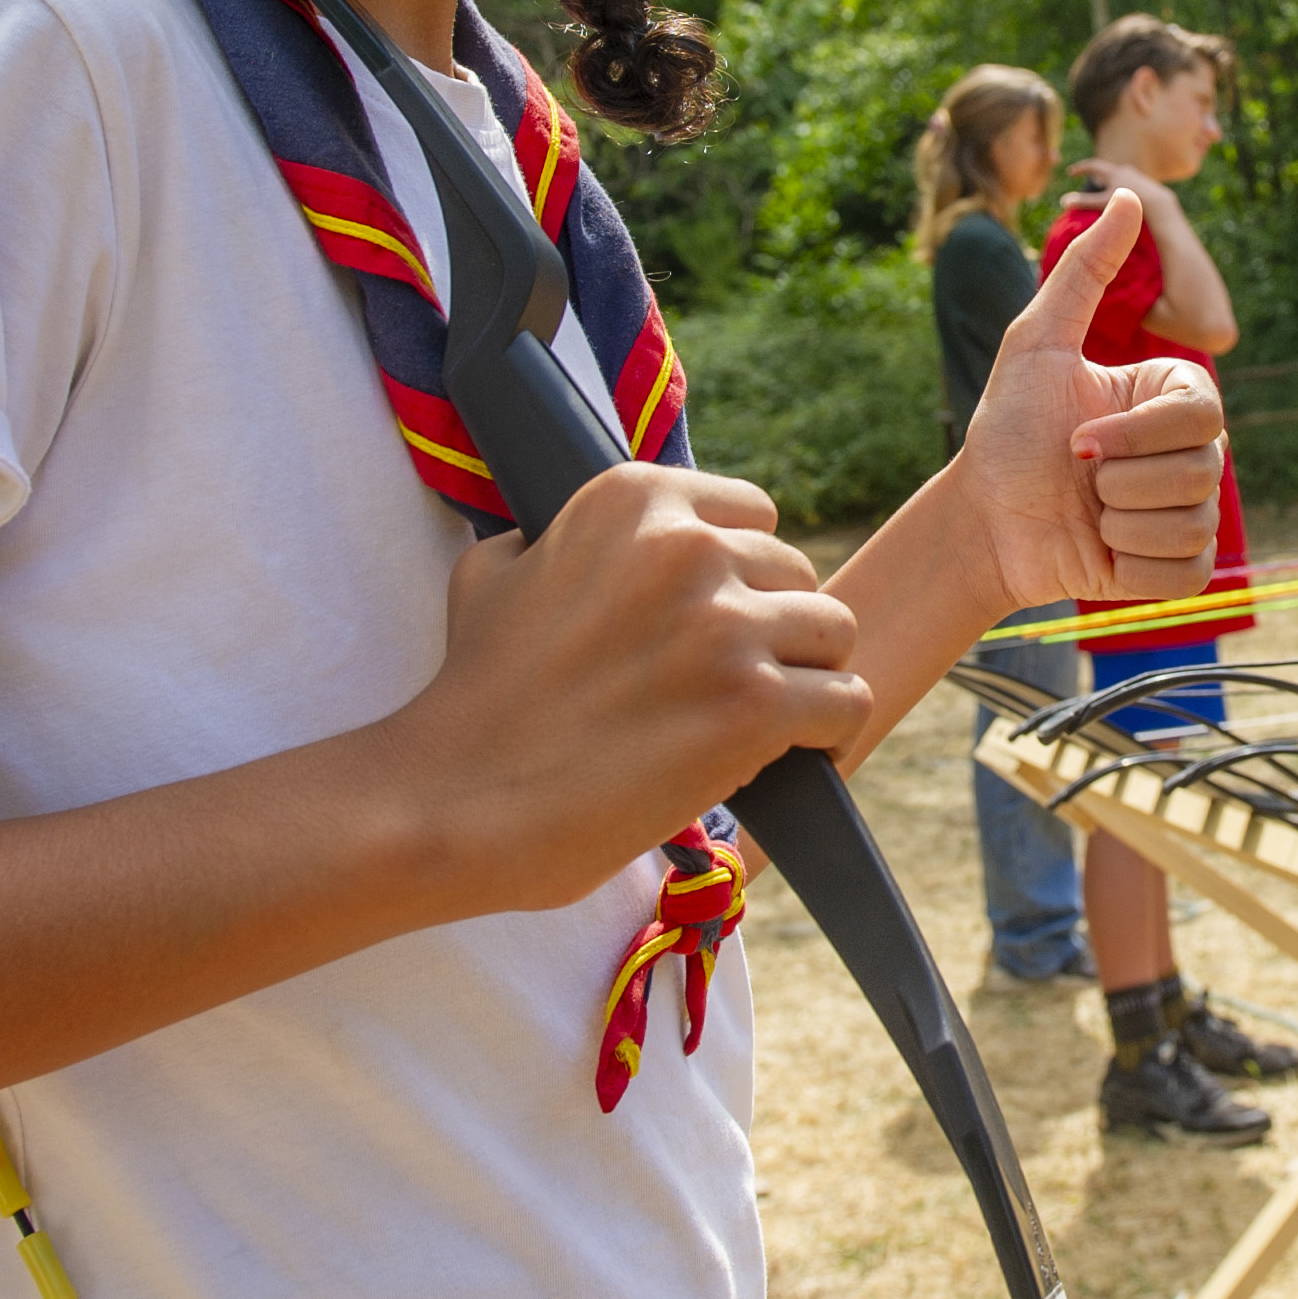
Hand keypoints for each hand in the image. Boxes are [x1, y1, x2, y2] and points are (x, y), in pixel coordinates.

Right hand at [403, 464, 867, 910]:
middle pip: (799, 575)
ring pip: (834, 632)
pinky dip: (827, 735)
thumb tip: (555, 537)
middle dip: (773, 631)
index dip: (741, 577)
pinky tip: (789, 755)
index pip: (755, 516)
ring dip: (808, 679)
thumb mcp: (494, 572)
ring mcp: (726, 625)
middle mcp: (688, 546)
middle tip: (725, 688)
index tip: (710, 625)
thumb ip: (549, 539)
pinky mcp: (753, 705)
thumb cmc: (471, 698)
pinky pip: (845, 702)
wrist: (453, 799)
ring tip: (766, 722)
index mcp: (632, 499)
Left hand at [955, 188, 1227, 611]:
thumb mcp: (1038, 343)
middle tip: (1075, 476)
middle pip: (1201, 472)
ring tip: (1086, 513)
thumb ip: (1085, 271)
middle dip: (1118, 480)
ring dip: (1119, 524)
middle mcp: (1192, 451)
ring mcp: (1190, 510)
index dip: (1135, 435)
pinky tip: (1099, 551)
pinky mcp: (1180, 568)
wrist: (985, 519)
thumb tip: (1124, 194)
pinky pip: (1186, 575)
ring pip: (1193, 524)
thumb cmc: (1008, 429)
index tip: (1076, 440)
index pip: (1201, 414)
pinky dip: (1131, 567)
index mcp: (1173, 396)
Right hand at [1069, 156, 1174, 214]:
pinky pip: (1129, 184)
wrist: (1158, 204)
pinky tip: (1123, 199)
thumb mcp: (1104, 203)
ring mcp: (1137, 176)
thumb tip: (1063, 201)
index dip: (1080, 168)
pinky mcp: (1145, 184)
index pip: (1092, 166)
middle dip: (1096, 176)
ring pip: (1119, 178)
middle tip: (1088, 182)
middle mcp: (1125, 170)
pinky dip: (1122, 189)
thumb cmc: (1129, 203)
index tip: (1070, 172)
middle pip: (1106, 171)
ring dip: (1110, 182)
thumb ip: (1084, 202)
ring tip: (1106, 192)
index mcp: (1113, 172)